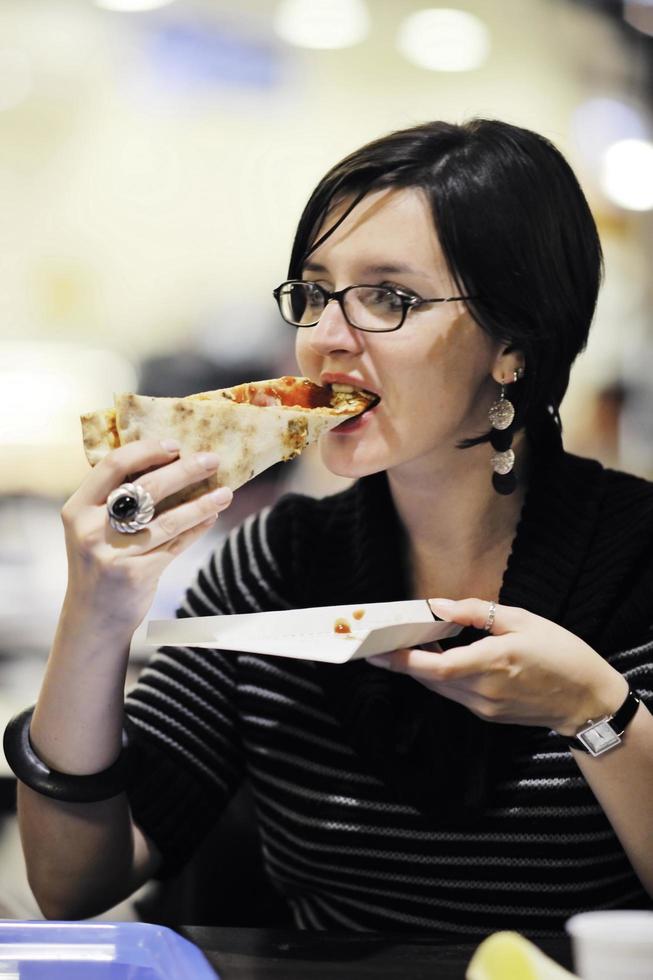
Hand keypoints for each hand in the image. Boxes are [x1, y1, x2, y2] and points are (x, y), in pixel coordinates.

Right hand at [60, 439, 232, 632]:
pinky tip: (213, 516)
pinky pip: (175, 545)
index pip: (113, 466)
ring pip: (169, 520)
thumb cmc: (99, 561)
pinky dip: (197, 528)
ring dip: (202, 503)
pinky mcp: (137, 574)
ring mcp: (114, 554)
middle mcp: (92, 530)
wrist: (92, 618)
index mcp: (77, 509)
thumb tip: (167, 461)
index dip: (147, 450)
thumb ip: (116, 498)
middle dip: (185, 470)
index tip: (175, 445)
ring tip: (226, 492)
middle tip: (212, 460)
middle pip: (147, 489)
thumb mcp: (92, 527)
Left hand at [368, 598, 627, 735]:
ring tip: (407, 644)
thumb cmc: (561, 653)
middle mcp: (485, 691)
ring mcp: (485, 707)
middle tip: (382, 640)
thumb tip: (439, 605)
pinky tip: (438, 657)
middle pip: (430, 679)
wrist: (587, 700)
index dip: (403, 660)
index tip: (377, 650)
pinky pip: (454, 694)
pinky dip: (440, 676)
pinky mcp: (488, 715)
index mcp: (494, 663)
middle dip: (403, 661)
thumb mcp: (523, 620)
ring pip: (439, 688)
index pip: (437, 667)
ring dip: (420, 668)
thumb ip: (477, 613)